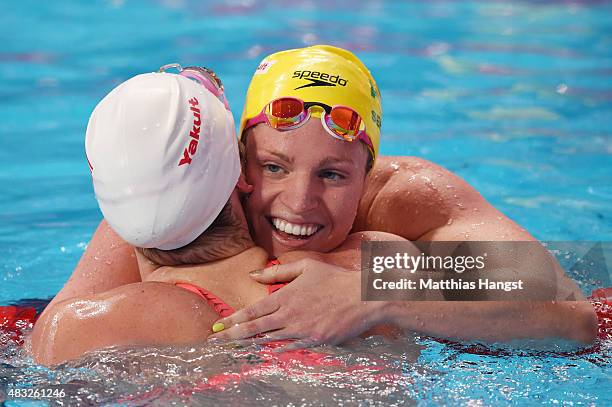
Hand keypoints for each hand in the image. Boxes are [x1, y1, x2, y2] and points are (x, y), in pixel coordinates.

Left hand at [207, 259, 383, 347]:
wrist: (363, 296)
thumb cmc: (334, 279)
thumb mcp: (306, 267)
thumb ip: (277, 273)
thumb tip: (252, 274)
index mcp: (286, 296)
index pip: (252, 310)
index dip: (233, 320)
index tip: (218, 326)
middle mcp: (289, 315)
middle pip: (255, 328)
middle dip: (232, 336)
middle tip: (215, 342)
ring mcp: (302, 330)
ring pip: (269, 340)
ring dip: (250, 344)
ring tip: (233, 348)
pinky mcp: (314, 341)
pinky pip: (289, 348)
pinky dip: (275, 350)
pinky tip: (263, 352)